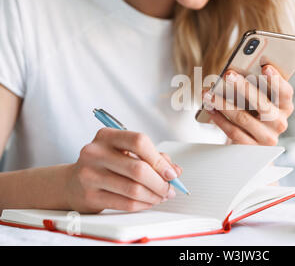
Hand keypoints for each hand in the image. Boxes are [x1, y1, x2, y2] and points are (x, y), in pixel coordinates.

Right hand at [65, 128, 181, 212]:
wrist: (72, 183)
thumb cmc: (105, 164)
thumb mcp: (125, 152)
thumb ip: (152, 157)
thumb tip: (175, 170)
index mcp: (106, 136)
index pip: (139, 141)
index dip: (159, 159)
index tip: (171, 172)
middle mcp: (95, 152)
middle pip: (138, 169)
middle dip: (160, 182)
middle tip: (169, 189)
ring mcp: (89, 175)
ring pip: (133, 189)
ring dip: (154, 196)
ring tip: (161, 196)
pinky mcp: (90, 196)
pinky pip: (125, 203)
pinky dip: (143, 204)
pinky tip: (148, 202)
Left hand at [204, 65, 293, 145]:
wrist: (251, 140)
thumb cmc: (254, 112)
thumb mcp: (260, 99)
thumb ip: (255, 86)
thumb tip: (236, 72)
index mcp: (285, 107)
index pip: (286, 93)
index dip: (276, 80)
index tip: (265, 67)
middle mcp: (279, 123)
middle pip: (263, 105)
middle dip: (244, 88)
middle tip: (229, 75)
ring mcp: (266, 138)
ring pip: (243, 118)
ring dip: (224, 104)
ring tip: (210, 94)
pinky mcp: (251, 147)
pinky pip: (233, 131)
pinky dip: (219, 119)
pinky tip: (210, 108)